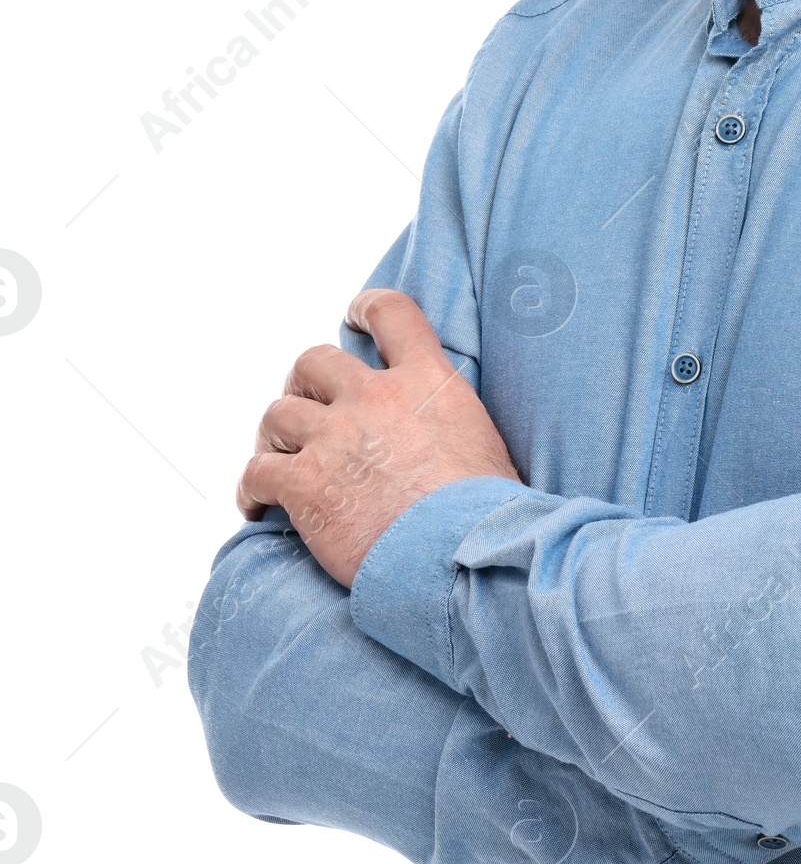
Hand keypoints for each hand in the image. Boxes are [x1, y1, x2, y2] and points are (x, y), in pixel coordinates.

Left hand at [237, 290, 521, 587]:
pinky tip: (258, 507)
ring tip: (280, 460)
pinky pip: (256, 473)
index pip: (391, 313)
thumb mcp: (483, 438)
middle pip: (314, 362)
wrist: (461, 554)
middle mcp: (375, 397)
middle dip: (304, 384)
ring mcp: (334, 437)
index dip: (366, 309)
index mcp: (427, 380)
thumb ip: (449, 417)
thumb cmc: (485, 511)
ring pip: (277, 414)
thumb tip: (442, 432)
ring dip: (275, 437)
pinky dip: (252, 490)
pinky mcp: (304, 483)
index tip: (353, 316)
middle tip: (308, 410)